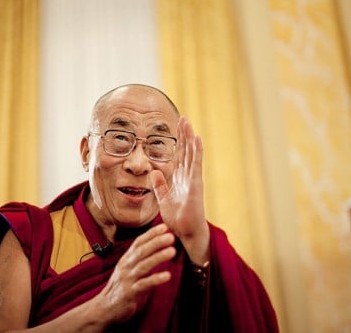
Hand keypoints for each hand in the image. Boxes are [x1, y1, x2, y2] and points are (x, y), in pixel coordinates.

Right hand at [93, 223, 175, 324]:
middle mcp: (126, 266)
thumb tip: (157, 248)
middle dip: (156, 242)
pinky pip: (144, 284)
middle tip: (171, 236)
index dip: (151, 234)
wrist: (104, 307)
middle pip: (142, 251)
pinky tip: (167, 275)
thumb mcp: (128, 269)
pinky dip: (156, 279)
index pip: (138, 242)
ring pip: (144, 265)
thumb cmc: (120, 287)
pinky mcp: (130, 293)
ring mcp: (127, 279)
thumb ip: (140, 259)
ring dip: (158, 257)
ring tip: (172, 251)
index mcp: (126, 259)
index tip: (164, 227)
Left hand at [149, 117, 208, 264]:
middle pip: (185, 151)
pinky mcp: (196, 184)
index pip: (178, 156)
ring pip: (191, 154)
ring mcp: (193, 179)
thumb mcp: (163, 198)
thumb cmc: (177, 218)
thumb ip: (159, 185)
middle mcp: (187, 176)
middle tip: (183, 118)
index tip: (176, 128)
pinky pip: (196, 164)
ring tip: (188, 123)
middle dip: (184, 135)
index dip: (177, 142)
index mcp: (179, 179)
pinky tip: (197, 138)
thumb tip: (154, 172)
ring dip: (190, 138)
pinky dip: (197, 151)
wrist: (185, 233)